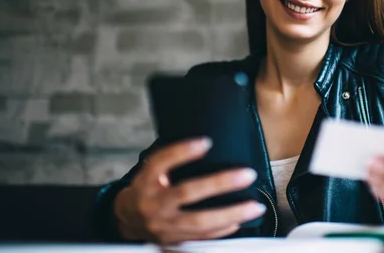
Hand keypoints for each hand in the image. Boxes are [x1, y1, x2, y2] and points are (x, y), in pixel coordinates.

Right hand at [113, 138, 265, 243]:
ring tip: (255, 207)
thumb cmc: (147, 189)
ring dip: (231, 213)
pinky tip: (240, 221)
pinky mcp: (173, 241)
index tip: (206, 142)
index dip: (182, 152)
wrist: (128, 220)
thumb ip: (172, 161)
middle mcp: (153, 203)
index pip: (160, 162)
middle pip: (187, 192)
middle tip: (247, 174)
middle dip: (219, 183)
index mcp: (145, 181)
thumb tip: (207, 144)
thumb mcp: (151, 171)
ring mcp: (164, 225)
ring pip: (200, 221)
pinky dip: (222, 230)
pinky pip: (201, 237)